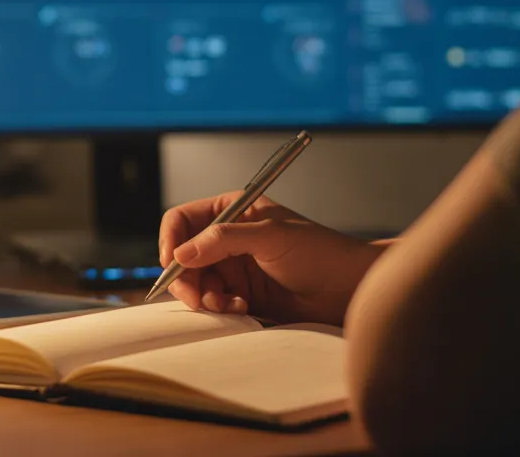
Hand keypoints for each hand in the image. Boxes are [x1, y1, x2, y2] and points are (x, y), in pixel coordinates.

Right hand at [159, 192, 386, 325]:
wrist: (347, 289)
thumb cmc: (318, 252)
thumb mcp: (271, 237)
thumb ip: (224, 240)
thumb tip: (182, 253)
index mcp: (231, 211)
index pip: (182, 220)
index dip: (171, 241)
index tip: (173, 264)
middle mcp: (226, 237)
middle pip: (182, 256)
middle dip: (185, 278)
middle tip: (196, 299)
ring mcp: (232, 266)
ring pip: (194, 283)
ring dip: (205, 297)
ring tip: (230, 304)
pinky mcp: (239, 293)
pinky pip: (212, 302)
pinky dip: (220, 309)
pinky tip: (243, 308)